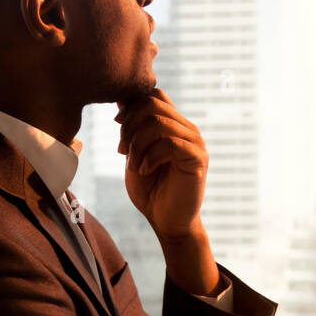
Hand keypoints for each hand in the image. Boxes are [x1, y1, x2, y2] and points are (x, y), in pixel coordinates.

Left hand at [116, 87, 207, 239]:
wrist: (166, 221)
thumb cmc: (151, 189)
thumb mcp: (134, 152)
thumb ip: (132, 127)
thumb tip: (120, 99)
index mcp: (174, 125)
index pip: (154, 94)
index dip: (130, 105)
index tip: (117, 126)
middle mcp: (187, 129)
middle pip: (153, 103)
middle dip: (129, 125)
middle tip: (122, 150)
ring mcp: (195, 143)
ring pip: (158, 122)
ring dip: (137, 144)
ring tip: (134, 165)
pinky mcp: (197, 159)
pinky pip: (170, 144)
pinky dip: (149, 157)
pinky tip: (144, 171)